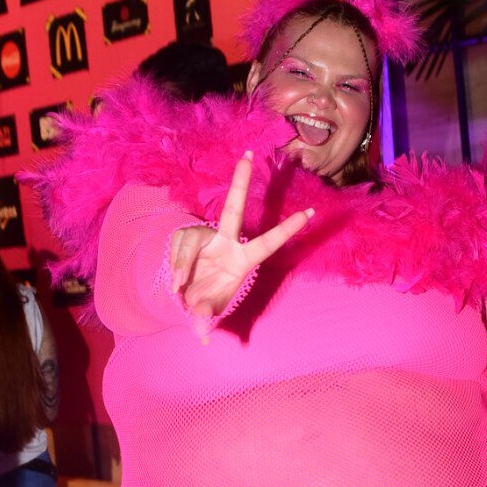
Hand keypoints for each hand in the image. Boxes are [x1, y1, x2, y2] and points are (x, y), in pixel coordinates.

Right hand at [169, 151, 313, 333]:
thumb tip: (203, 331)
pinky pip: (178, 247)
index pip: (268, 243)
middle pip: (233, 208)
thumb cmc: (207, 300)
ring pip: (191, 241)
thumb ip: (207, 318)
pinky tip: (175, 283)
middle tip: (249, 155)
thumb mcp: (210, 311)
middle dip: (240, 180)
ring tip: (179, 288)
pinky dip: (175, 266)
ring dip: (183, 266)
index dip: (288, 229)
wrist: (183, 295)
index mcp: (243, 259)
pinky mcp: (185, 236)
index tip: (311, 213)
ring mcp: (205, 236)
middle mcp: (225, 241)